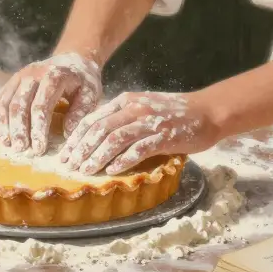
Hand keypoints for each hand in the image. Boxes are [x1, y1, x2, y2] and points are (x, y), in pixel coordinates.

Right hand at [0, 53, 102, 155]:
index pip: (41, 105)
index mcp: (54, 76)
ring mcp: (18, 76)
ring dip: (5, 125)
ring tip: (9, 144)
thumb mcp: (90, 93)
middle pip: (19, 104)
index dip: (38, 129)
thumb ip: (80, 111)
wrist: (71, 59)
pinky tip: (0, 133)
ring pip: (5, 102)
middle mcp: (32, 73)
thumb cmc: (81, 81)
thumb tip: (67, 133)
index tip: (39, 149)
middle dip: (19, 129)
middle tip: (21, 150)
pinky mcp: (10, 81)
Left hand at [58, 91, 221, 175]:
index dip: (77, 137)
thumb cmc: (173, 113)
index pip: (93, 119)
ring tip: (86, 170)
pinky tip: (111, 171)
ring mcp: (148, 122)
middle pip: (100, 129)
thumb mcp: (143, 107)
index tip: (66, 153)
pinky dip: (123, 161)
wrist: (206, 111)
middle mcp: (134, 109)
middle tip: (70, 165)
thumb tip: (98, 135)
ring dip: (97, 156)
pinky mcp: (163, 137)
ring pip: (115, 139)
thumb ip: (122, 117)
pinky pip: (138, 149)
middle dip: (82, 149)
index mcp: (126, 101)